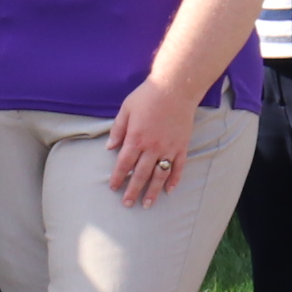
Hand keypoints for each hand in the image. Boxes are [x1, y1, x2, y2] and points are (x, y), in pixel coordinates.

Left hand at [107, 74, 198, 208]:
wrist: (175, 88)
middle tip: (127, 204)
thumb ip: (117, 130)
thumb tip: (109, 147)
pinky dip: (174, 180)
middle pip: (140, 174)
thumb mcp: (126, 109)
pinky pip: (178, 167)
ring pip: (160, 175)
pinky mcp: (182, 146)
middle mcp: (152, 147)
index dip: (118, 177)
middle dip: (133, 191)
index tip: (113, 188)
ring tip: (147, 204)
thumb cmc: (147, 96)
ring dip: (153, 191)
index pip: (124, 163)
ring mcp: (168, 148)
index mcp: (136, 138)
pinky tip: (170, 190)